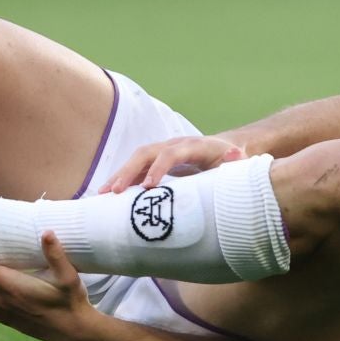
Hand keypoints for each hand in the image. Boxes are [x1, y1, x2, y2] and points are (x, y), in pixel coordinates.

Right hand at [100, 135, 246, 192]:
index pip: (171, 153)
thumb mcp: (236, 163)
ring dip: (120, 175)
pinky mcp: (157, 162)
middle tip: (115, 192)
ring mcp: (163, 152)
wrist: (225, 150)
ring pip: (136, 160)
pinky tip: (108, 195)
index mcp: (193, 146)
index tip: (149, 187)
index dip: (159, 168)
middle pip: (146, 153)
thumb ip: (236, 162)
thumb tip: (235, 155)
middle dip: (129, 171)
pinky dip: (123, 180)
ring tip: (102, 194)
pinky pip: (136, 168)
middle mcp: (173, 145)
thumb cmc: (230, 161)